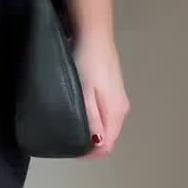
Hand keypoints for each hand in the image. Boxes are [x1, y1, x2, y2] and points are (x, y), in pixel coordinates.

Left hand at [73, 32, 129, 157]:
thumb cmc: (86, 63)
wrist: (94, 34)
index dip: (90, 154)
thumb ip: (91, 119)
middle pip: (108, 136)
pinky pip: (104, 112)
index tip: (70, 149)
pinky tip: (79, 109)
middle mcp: (121, 109)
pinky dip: (93, 117)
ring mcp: (118, 98)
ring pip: (106, 124)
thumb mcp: (84, 92)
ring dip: (91, 129)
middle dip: (89, 143)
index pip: (107, 146)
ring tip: (69, 124)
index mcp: (115, 112)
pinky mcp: (113, 88)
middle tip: (66, 137)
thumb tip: (96, 145)